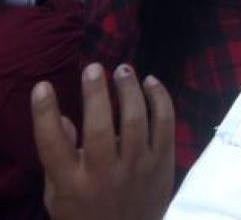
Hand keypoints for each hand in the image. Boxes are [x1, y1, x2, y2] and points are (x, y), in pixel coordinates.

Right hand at [32, 64, 173, 219]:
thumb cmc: (85, 214)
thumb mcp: (58, 195)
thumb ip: (58, 158)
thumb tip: (61, 118)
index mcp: (71, 184)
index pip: (52, 145)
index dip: (45, 114)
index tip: (43, 86)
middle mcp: (104, 175)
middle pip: (99, 128)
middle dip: (96, 93)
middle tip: (93, 67)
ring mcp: (136, 168)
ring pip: (135, 121)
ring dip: (129, 90)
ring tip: (122, 69)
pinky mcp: (163, 163)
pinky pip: (165, 124)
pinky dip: (160, 99)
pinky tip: (151, 83)